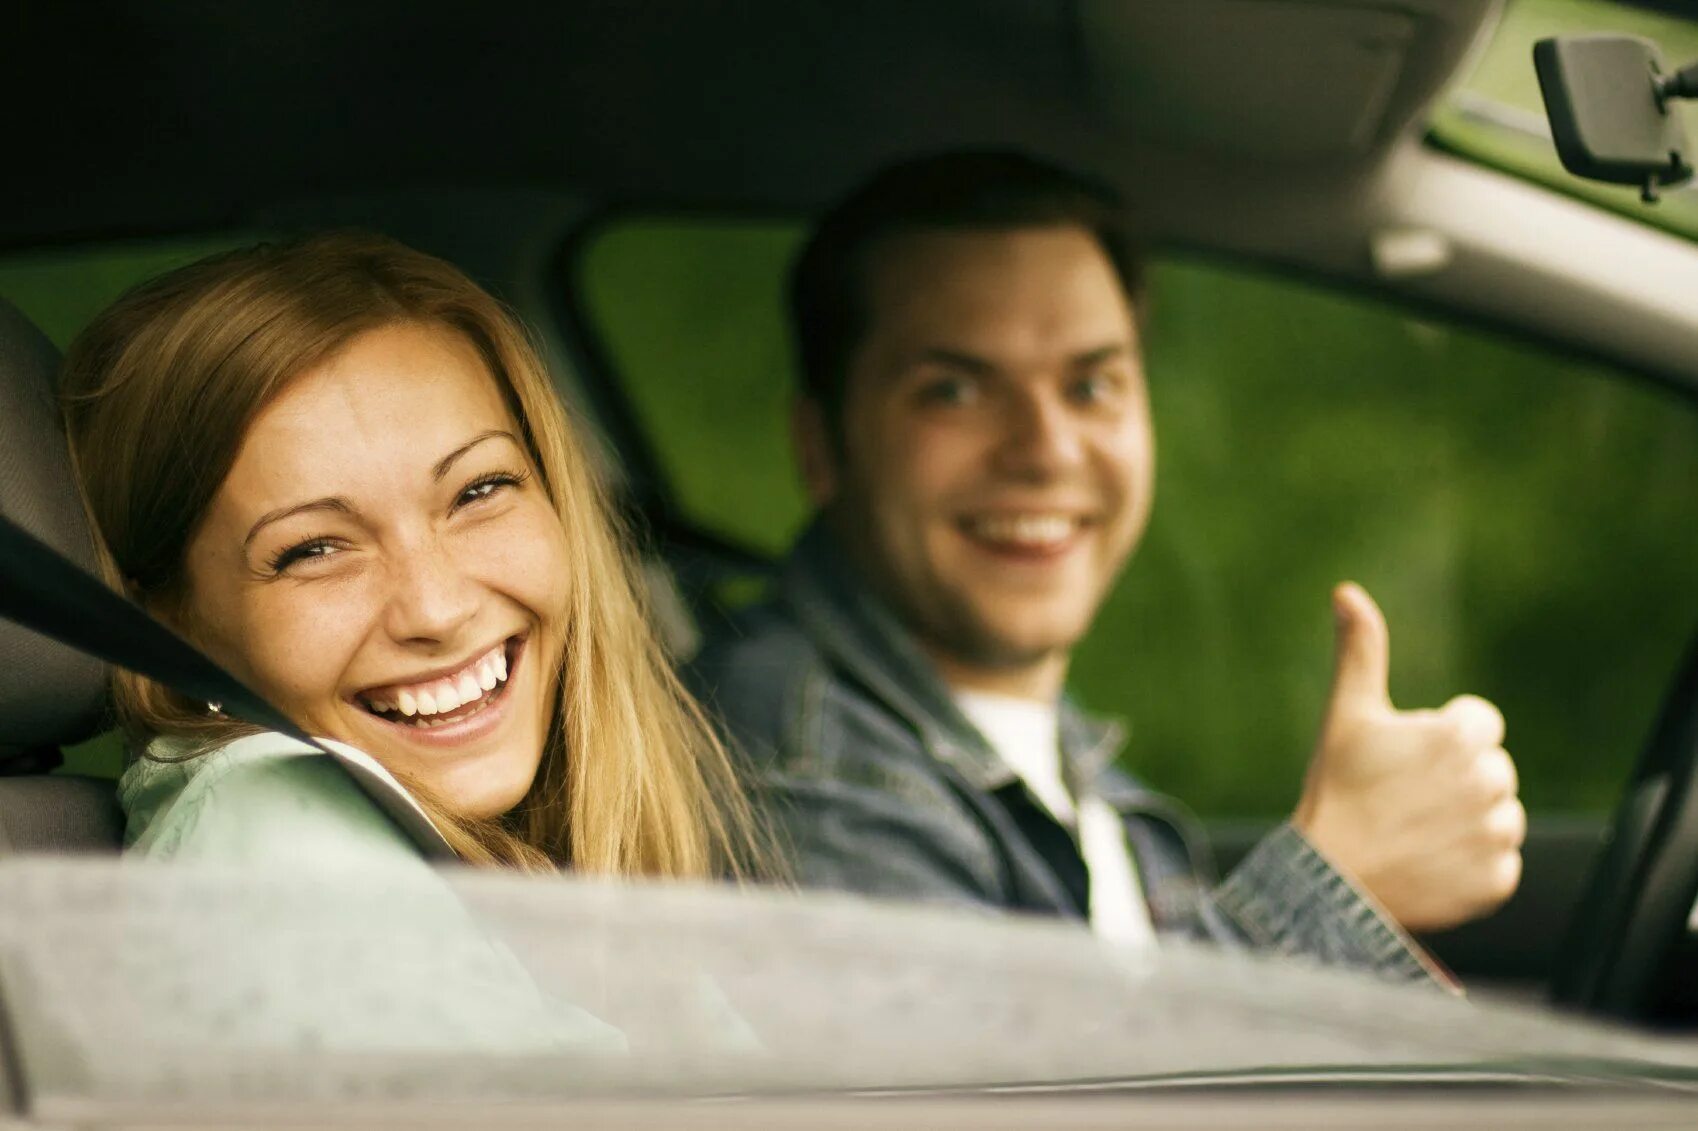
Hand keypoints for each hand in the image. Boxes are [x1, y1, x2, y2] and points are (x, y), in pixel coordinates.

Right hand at [1292, 582, 1525, 932]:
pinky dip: (1470, 865)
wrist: (1329, 880)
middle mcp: (1490, 782)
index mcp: (1460, 736)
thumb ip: (1361, 650)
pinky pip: (1500, 863)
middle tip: (1404, 799)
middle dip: (1456, 780)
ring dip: (1468, 821)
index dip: (1438, 739)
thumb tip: (1347, 591)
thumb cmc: (1337, 790)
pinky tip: (1430, 862)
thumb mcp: (1347, 715)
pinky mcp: (1498, 880)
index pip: (1479, 724)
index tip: (1403, 762)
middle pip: (1491, 769)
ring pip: (1499, 815)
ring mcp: (1496, 835)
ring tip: (1418, 831)